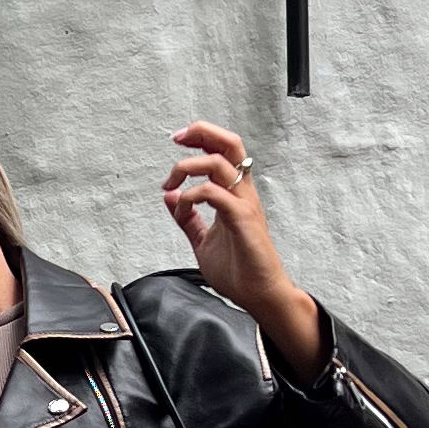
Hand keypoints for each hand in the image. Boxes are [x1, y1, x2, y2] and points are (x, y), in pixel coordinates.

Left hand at [163, 121, 323, 382]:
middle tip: (177, 138)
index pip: (223, 150)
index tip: (178, 140)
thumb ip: (188, 219)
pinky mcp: (242, 220)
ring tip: (170, 183)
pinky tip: (183, 209)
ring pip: (220, 163)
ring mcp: (244, 204)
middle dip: (202, 132)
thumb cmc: (238, 270)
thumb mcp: (203, 241)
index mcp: (234, 193)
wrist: (258, 295)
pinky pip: (215, 194)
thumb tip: (170, 197)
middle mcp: (242, 193)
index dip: (202, 137)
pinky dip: (192, 196)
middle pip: (230, 144)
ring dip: (188, 166)